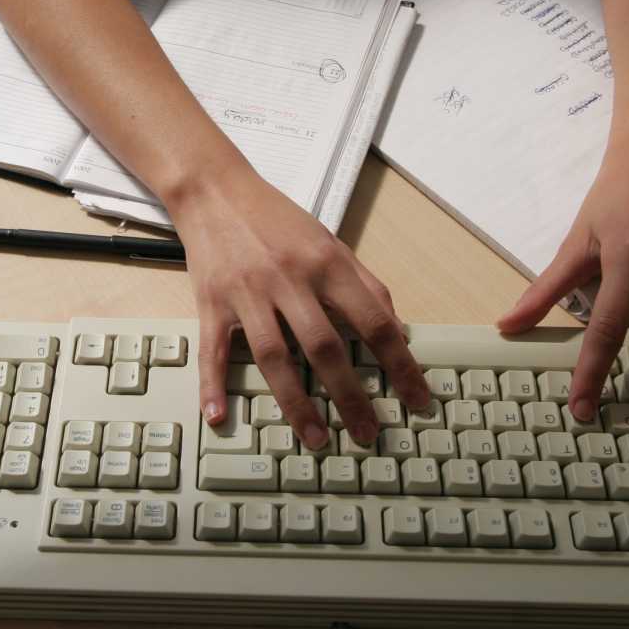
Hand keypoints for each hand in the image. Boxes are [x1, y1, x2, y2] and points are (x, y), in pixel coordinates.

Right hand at [166, 166, 429, 448]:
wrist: (216, 190)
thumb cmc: (277, 220)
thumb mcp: (329, 243)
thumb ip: (364, 284)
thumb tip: (397, 329)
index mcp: (326, 264)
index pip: (374, 322)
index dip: (401, 365)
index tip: (417, 400)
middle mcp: (289, 279)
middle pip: (325, 347)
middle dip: (351, 396)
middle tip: (369, 433)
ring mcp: (248, 292)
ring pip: (274, 356)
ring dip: (296, 403)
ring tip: (317, 438)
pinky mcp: (211, 302)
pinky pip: (213, 350)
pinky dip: (213, 384)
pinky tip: (218, 416)